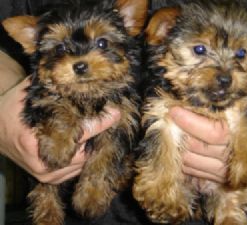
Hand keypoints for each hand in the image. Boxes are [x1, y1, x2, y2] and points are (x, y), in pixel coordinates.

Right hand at [0, 78, 120, 183]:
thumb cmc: (12, 110)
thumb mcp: (28, 94)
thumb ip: (51, 86)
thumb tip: (77, 72)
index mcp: (35, 139)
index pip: (80, 131)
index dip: (101, 121)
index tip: (116, 113)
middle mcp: (41, 161)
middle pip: (85, 152)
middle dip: (100, 136)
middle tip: (110, 121)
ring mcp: (45, 174)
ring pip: (82, 163)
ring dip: (93, 147)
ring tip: (100, 132)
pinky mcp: (48, 179)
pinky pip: (75, 170)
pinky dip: (84, 157)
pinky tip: (88, 144)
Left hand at [169, 91, 246, 183]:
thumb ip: (232, 92)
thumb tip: (202, 83)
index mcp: (242, 134)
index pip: (210, 131)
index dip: (189, 121)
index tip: (173, 109)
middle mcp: (234, 157)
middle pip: (197, 148)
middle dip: (177, 133)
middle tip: (166, 120)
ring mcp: (229, 172)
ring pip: (193, 164)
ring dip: (177, 149)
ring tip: (170, 134)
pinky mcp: (224, 179)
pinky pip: (196, 174)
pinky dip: (183, 163)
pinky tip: (178, 150)